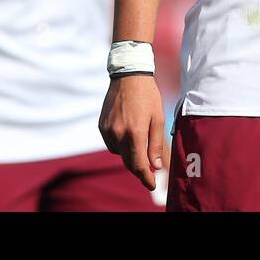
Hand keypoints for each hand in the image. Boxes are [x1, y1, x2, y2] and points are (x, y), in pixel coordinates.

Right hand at [99, 75, 165, 190]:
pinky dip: (120, 145)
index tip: (152, 184)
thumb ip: (155, 144)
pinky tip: (128, 134)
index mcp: (135, 132)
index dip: (145, 177)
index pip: (138, 164)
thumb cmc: (148, 95)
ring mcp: (107, 130)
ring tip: (140, 141)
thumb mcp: (158, 118)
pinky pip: (111, 143)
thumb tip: (155, 166)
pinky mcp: (101, 126)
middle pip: (128, 161)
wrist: (128, 75)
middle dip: (139, 168)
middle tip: (149, 170)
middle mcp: (118, 133)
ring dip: (129, 154)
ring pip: (119, 153)